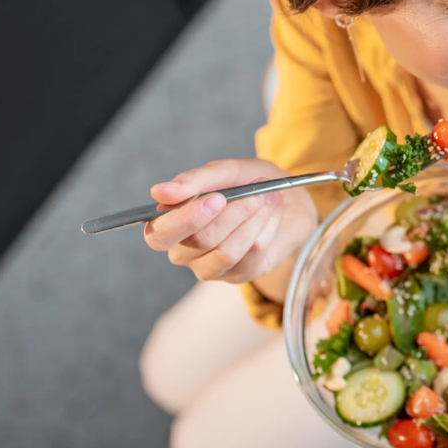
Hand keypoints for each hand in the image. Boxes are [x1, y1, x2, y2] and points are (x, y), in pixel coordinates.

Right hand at [143, 159, 317, 284]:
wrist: (288, 202)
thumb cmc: (248, 184)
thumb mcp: (226, 172)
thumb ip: (194, 181)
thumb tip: (159, 192)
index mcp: (170, 222)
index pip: (159, 233)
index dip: (186, 218)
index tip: (217, 198)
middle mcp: (183, 250)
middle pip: (194, 244)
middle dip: (228, 217)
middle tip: (252, 195)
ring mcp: (209, 266)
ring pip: (225, 252)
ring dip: (252, 219)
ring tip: (266, 197)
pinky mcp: (237, 275)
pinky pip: (250, 254)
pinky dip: (266, 227)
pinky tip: (271, 212)